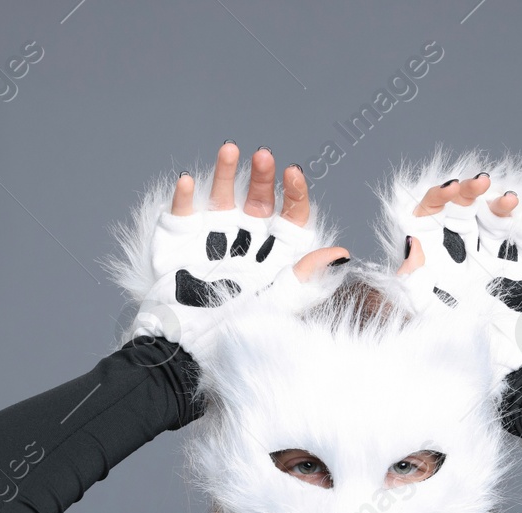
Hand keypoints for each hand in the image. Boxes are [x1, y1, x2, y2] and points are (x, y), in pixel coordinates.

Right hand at [128, 142, 349, 358]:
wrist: (185, 352)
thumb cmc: (234, 335)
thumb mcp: (276, 307)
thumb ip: (304, 279)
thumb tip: (342, 253)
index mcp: (274, 256)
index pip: (291, 217)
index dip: (295, 194)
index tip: (294, 174)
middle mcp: (246, 241)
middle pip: (259, 199)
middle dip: (263, 176)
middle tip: (265, 157)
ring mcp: (212, 237)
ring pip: (222, 195)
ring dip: (226, 172)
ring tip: (230, 151)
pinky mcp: (179, 241)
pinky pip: (182, 212)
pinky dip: (185, 196)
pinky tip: (189, 182)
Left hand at [392, 172, 521, 383]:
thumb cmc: (477, 361)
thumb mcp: (437, 325)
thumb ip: (418, 287)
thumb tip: (411, 248)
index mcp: (436, 274)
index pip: (426, 226)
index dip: (433, 202)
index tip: (449, 193)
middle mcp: (463, 267)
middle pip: (459, 215)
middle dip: (468, 193)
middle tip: (481, 184)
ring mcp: (496, 268)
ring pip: (495, 221)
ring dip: (501, 205)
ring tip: (511, 203)